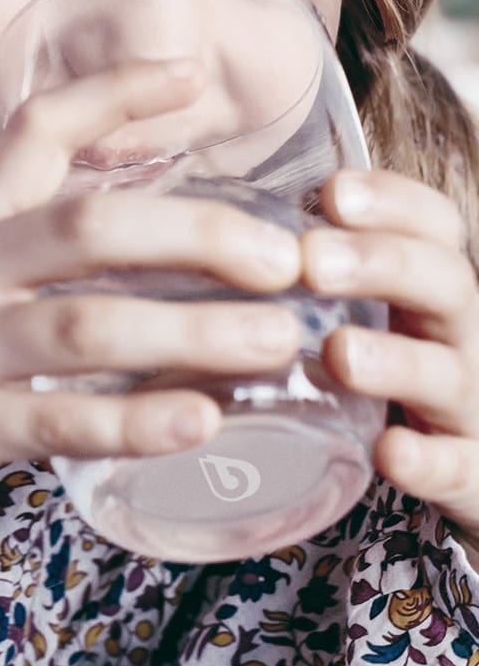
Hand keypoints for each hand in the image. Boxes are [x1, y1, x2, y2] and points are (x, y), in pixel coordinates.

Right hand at [0, 58, 307, 534]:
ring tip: (276, 341)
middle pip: (86, 224)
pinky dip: (132, 418)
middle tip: (283, 255)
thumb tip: (132, 244)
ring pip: (86, 322)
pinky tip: (198, 418)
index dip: (114, 93)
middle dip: (195, 231)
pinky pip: (55, 417)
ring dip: (193, 331)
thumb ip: (15, 250)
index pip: (36, 130)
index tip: (189, 75)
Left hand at [301, 169, 478, 556]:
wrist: (438, 459)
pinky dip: (427, 461)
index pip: (434, 225)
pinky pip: (456, 468)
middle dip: (381, 264)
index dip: (394, 201)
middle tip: (312, 261)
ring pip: (447, 374)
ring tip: (340, 352)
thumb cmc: (372, 356)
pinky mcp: (465, 473)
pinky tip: (390, 452)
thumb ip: (303, 260)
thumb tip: (211, 215)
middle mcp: (455, 333)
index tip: (334, 192)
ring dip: (396, 360)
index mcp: (425, 282)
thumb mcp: (350, 302)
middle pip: (446, 282)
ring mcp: (464, 403)